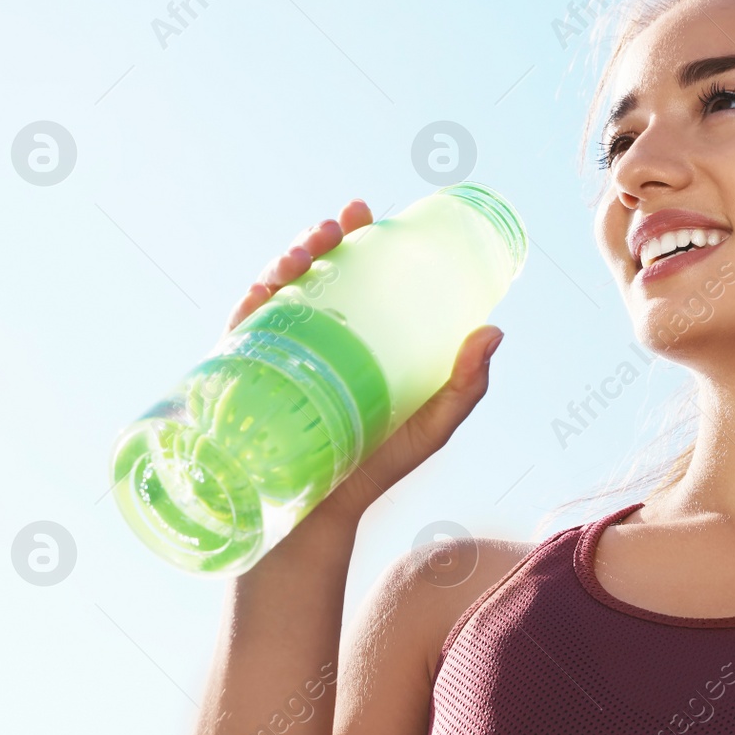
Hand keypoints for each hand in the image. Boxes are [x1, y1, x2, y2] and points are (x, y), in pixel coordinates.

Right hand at [226, 199, 504, 528]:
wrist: (318, 521)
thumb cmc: (377, 468)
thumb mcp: (432, 427)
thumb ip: (466, 386)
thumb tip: (495, 330)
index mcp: (355, 338)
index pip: (353, 276)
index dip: (355, 238)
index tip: (365, 212)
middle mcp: (312, 339)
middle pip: (310, 275)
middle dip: (318, 240)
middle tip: (337, 225)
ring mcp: (275, 356)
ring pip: (273, 294)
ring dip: (283, 261)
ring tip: (306, 251)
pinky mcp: (242, 381)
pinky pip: (239, 335)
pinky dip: (248, 306)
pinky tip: (263, 290)